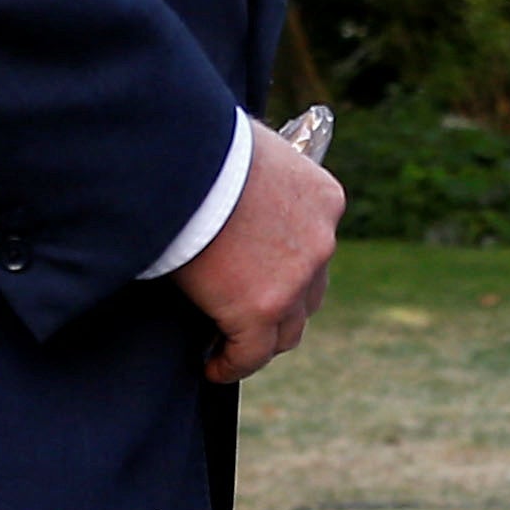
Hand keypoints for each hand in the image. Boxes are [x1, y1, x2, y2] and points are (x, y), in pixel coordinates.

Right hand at [179, 118, 342, 380]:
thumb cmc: (204, 143)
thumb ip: (262, 176)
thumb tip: (242, 187)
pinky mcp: (260, 309)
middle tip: (247, 312)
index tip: (264, 280)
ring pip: (287, 330)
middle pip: (309, 294)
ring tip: (231, 344)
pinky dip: (233, 364)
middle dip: (282, 306)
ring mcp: (294, 280)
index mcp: (325, 200)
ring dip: (261, 339)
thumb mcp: (253, 149)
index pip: (315, 248)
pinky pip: (251, 354)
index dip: (290, 270)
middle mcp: (320, 243)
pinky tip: (212, 366)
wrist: (184, 159)